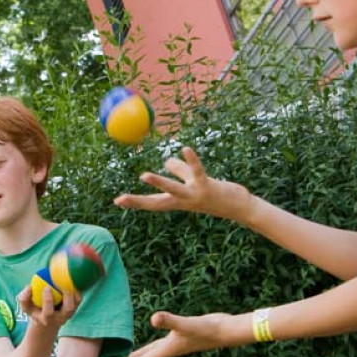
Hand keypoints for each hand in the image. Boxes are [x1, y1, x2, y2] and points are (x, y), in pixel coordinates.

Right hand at [17, 284, 80, 332]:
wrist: (48, 320)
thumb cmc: (35, 309)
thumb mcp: (26, 306)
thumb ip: (23, 298)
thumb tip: (29, 287)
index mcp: (47, 319)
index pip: (48, 312)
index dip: (48, 300)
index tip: (46, 288)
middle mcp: (60, 318)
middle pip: (68, 309)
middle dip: (67, 296)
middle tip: (63, 282)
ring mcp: (69, 313)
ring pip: (76, 303)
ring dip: (73, 291)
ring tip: (68, 279)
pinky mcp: (75, 307)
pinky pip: (78, 298)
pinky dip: (76, 289)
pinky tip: (70, 279)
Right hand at [113, 147, 253, 221]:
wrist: (240, 207)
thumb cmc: (216, 195)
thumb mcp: (194, 183)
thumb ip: (180, 171)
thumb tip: (166, 161)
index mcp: (177, 202)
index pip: (152, 203)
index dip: (134, 202)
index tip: (116, 201)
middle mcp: (183, 201)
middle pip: (156, 202)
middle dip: (138, 201)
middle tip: (120, 199)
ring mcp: (194, 195)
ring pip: (173, 189)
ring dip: (158, 182)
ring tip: (144, 175)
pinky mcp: (207, 186)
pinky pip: (196, 171)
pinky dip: (191, 160)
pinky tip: (185, 149)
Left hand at [113, 310, 246, 356]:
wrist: (226, 330)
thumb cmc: (207, 329)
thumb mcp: (185, 324)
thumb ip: (170, 321)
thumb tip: (154, 318)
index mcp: (168, 349)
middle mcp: (170, 350)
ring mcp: (176, 344)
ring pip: (155, 355)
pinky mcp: (181, 337)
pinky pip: (162, 346)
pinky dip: (154, 348)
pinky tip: (154, 343)